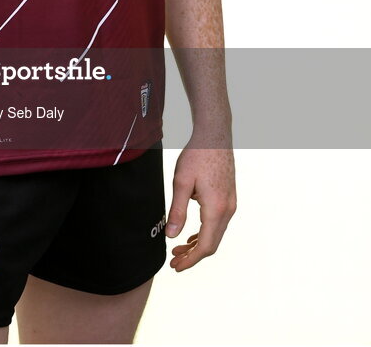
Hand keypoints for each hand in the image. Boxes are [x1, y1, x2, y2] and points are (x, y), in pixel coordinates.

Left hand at [165, 137, 236, 270]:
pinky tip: (191, 234)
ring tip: (178, 249)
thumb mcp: (181, 182)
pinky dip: (205, 232)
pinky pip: (218, 223)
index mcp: (216, 209)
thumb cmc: (197, 155)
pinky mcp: (228, 198)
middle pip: (212, 244)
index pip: (205, 246)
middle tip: (173, 262)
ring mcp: (230, 204)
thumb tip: (171, 236)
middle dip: (193, 256)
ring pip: (216, 234)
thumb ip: (177, 211)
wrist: (214, 135)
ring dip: (198, 244)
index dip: (190, 260)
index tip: (175, 267)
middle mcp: (227, 209)